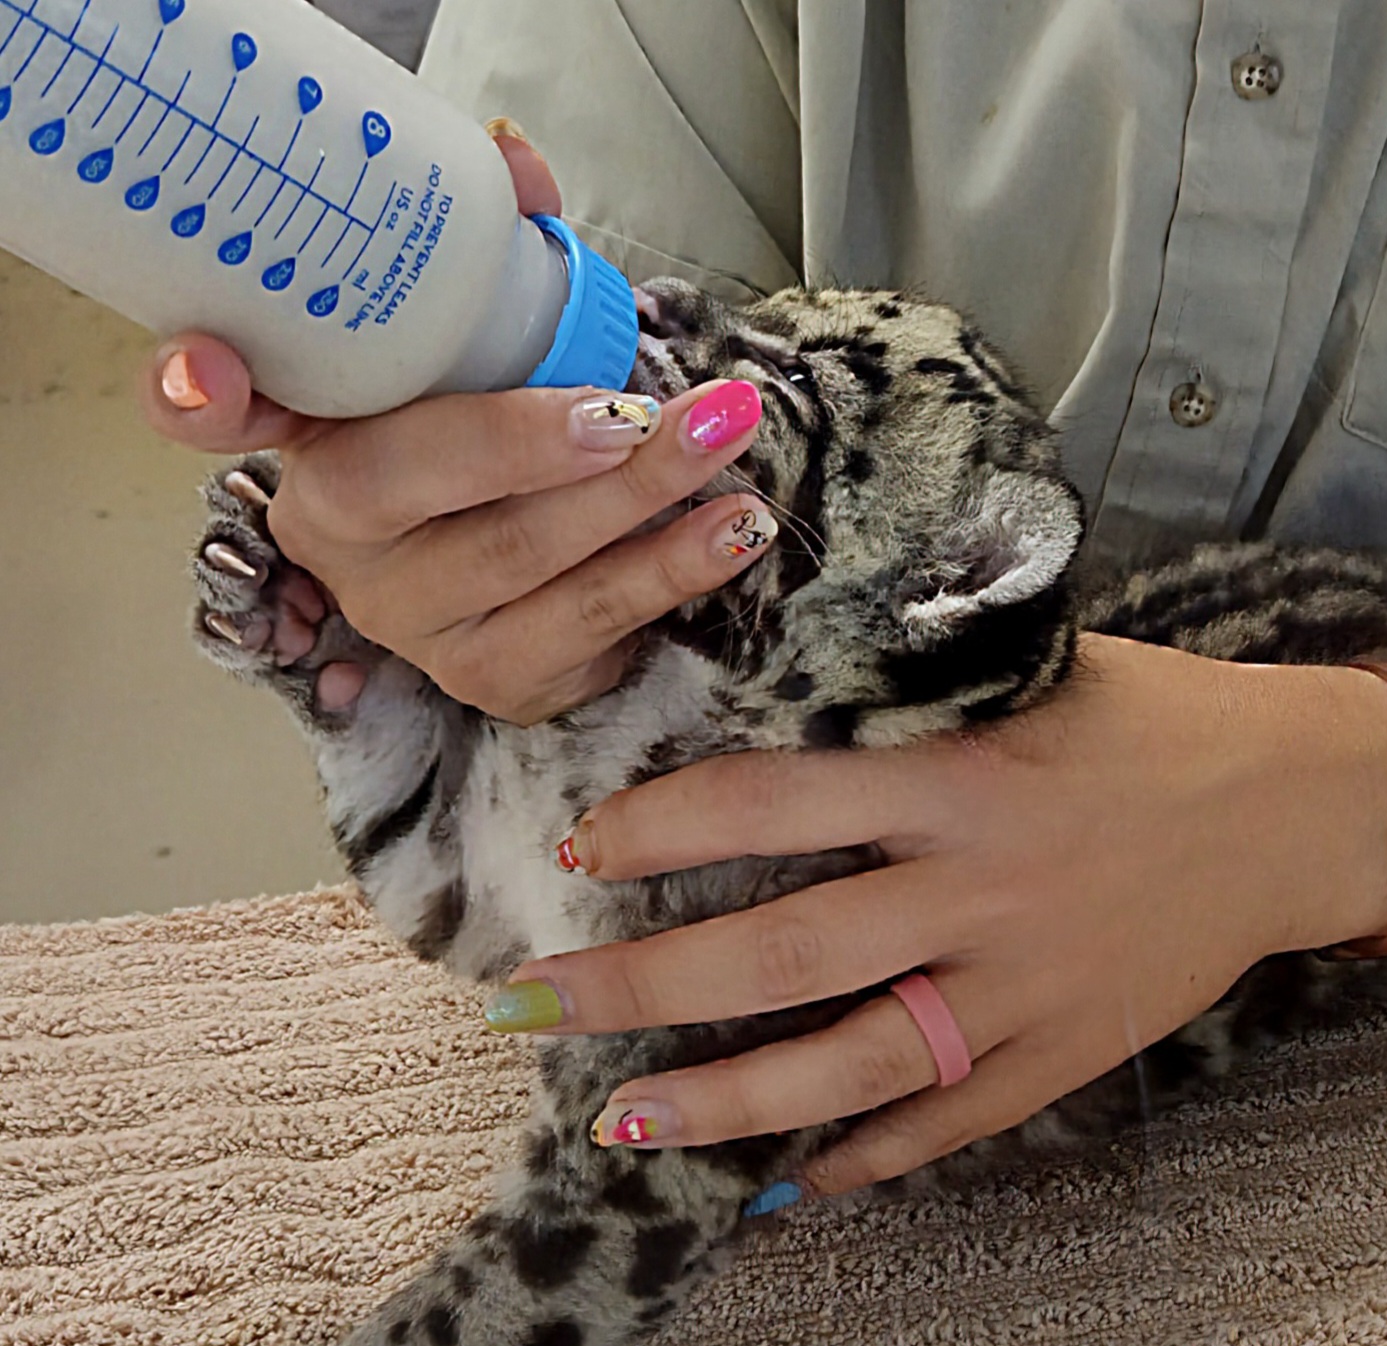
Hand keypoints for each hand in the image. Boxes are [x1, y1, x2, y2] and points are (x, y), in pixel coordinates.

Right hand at [136, 130, 771, 723]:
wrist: (537, 575)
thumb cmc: (502, 449)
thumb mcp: (485, 359)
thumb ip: (491, 265)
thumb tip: (520, 166)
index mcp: (314, 446)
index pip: (220, 416)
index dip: (199, 392)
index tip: (210, 366)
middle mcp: (345, 545)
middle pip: (425, 491)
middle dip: (553, 447)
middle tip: (659, 409)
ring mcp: (416, 624)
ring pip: (526, 563)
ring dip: (641, 505)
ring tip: (725, 446)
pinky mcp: (494, 680)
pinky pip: (587, 628)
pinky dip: (669, 572)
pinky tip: (729, 529)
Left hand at [490, 636, 1386, 1195]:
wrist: (1300, 804)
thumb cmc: (1154, 718)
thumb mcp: (1030, 673)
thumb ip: (908, 691)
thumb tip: (773, 706)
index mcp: (959, 778)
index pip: (775, 803)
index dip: (666, 826)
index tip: (584, 846)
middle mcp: (979, 889)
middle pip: (785, 955)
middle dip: (645, 987)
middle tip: (534, 1009)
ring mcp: (1024, 987)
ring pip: (853, 1064)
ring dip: (729, 1101)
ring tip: (627, 1123)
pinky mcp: (1067, 1052)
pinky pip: (952, 1122)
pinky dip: (868, 1158)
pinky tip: (790, 1184)